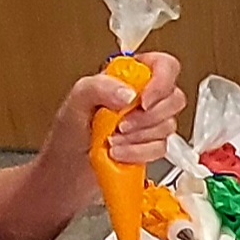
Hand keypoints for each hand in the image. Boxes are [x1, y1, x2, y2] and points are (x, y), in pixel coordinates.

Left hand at [67, 52, 186, 162]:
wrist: (66, 173)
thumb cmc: (68, 137)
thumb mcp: (74, 103)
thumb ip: (98, 87)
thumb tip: (128, 92)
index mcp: (126, 78)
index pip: (163, 65)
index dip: (161, 81)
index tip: (143, 100)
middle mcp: (141, 98)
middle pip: (173, 98)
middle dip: (147, 116)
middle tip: (122, 123)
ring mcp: (148, 123)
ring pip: (169, 125)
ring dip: (139, 137)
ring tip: (114, 140)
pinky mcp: (151, 146)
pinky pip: (162, 148)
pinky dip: (140, 153)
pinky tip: (120, 152)